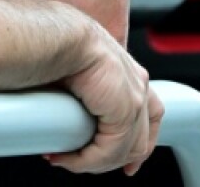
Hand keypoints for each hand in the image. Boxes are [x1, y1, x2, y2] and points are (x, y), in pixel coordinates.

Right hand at [47, 25, 162, 174]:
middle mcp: (136, 82)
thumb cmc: (53, 44)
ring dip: (96, 162)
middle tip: (85, 164)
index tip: (122, 163)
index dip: (133, 142)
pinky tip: (66, 158)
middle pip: (143, 136)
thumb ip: (77, 90)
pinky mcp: (125, 110)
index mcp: (126, 71)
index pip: (146, 113)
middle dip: (118, 159)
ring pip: (128, 149)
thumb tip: (59, 109)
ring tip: (66, 159)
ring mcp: (135, 96)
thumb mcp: (72, 70)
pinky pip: (111, 150)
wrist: (56, 35)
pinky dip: (88, 161)